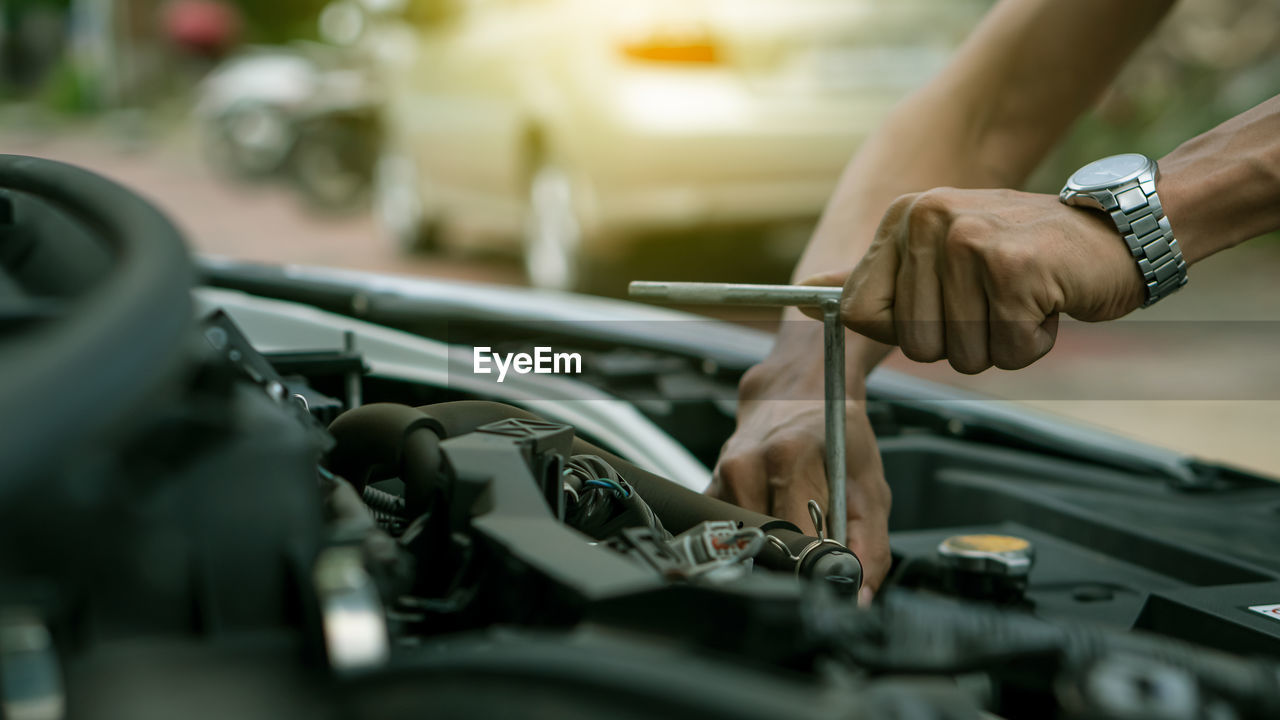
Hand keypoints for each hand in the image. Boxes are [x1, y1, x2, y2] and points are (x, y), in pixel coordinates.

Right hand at [710, 353, 891, 603]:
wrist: (798, 392)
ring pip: (744, 545)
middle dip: (791, 562)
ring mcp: (722, 475)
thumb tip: (855, 596)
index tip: (826, 575)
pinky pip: (726, 533)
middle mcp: (746, 466)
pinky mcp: (709, 486)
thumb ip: (869, 548)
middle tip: (812, 553)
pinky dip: (749, 539)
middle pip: (765, 548)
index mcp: (789, 460)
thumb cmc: (836, 434)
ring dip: (770, 550)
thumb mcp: (869, 487)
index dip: (814, 569)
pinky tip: (768, 521)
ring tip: (792, 530)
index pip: (796, 545)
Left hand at [838, 188, 1146, 372]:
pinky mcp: (1013, 267)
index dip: (904, 330)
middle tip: (997, 302)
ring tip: (1024, 300)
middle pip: (914, 343)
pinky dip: (1035, 341)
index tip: (945, 306)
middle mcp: (928, 218)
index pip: (859, 312)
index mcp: (903, 217)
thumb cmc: (1026, 255)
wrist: (1117, 233)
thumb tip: (805, 296)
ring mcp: (969, 240)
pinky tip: (1050, 301)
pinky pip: (1008, 348)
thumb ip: (875, 279)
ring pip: (962, 353)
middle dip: (964, 341)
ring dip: (1002, 344)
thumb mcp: (940, 256)